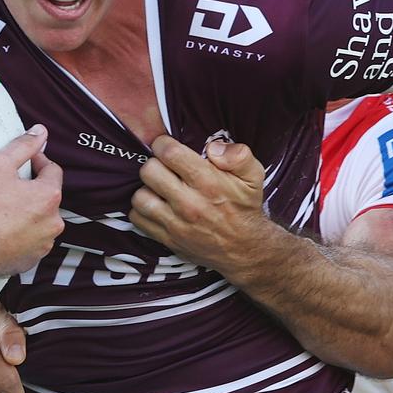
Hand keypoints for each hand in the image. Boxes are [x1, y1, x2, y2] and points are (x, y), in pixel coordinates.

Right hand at [0, 125, 64, 277]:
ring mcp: (42, 244)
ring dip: (27, 213)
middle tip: (8, 188)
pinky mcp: (30, 260)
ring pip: (40, 221)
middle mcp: (52, 222)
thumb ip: (23, 145)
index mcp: (49, 196)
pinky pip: (30, 242)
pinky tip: (2, 230)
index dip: (38, 162)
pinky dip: (20, 235)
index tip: (26, 163)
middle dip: (31, 190)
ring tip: (2, 210)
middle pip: (46, 197)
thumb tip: (40, 133)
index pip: (52, 170)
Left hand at [129, 135, 271, 272]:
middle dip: (155, 163)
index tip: (166, 146)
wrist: (245, 249)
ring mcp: (176, 224)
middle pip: (149, 171)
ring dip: (146, 188)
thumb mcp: (253, 176)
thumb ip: (239, 155)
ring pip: (140, 196)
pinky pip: (138, 220)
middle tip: (164, 167)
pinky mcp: (168, 239)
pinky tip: (155, 204)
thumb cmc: (245, 207)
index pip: (169, 153)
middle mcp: (190, 203)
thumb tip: (213, 147)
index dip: (163, 144)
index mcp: (208, 183)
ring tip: (159, 187)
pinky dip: (141, 210)